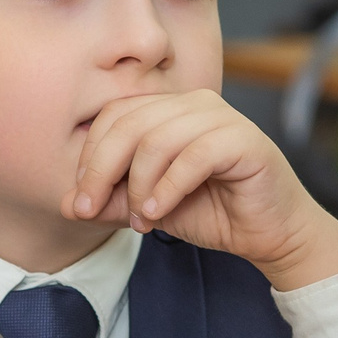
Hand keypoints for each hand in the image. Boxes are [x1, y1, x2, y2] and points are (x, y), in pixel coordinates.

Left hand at [68, 90, 337, 290]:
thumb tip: (68, 203)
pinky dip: (168, 188)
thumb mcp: (149, 207)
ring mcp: (221, 117)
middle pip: (129, 123)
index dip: (90, 156)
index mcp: (169, 109)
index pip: (114, 115)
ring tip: (140, 219)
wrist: (269, 234)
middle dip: (102, 171)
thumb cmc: (212, 212)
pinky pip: (193, 156)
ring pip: (157, 139)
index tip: (81, 199)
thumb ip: (112, 201)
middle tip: (92, 209)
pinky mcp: (244, 140)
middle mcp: (194, 103)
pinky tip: (158, 213)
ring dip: (138, 185)